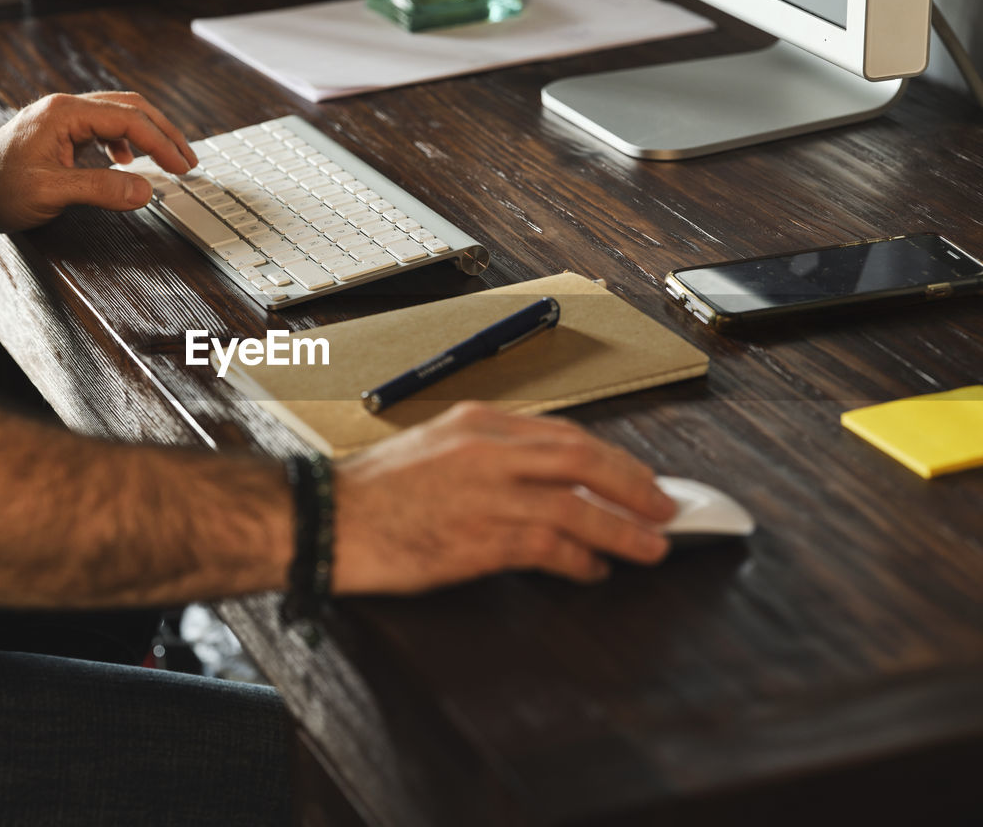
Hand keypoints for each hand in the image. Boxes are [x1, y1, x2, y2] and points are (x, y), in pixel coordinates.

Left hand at [0, 91, 197, 232]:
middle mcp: (64, 109)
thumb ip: (101, 189)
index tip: (182, 166)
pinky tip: (126, 161)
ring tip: (167, 159)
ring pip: (118, 116)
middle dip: (163, 132)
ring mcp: (61, 120)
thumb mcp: (51, 192)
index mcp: (64, 113)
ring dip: (146, 136)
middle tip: (187, 158)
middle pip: (129, 108)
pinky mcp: (58, 135)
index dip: (161, 143)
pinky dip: (124, 143)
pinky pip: (102, 129)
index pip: (129, 119)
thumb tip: (144, 190)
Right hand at [332, 402, 676, 593]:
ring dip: (623, 528)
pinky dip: (581, 559)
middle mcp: (488, 449)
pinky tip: (594, 569)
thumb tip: (544, 479)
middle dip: (634, 484)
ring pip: (577, 505)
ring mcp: (486, 492)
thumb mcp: (434, 448)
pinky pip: (550, 547)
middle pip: (584, 459)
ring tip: (652, 546)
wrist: (326, 519)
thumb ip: (488, 455)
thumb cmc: (374, 492)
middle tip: (666, 507)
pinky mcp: (480, 536)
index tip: (637, 475)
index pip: (564, 433)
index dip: (612, 457)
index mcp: (477, 422)